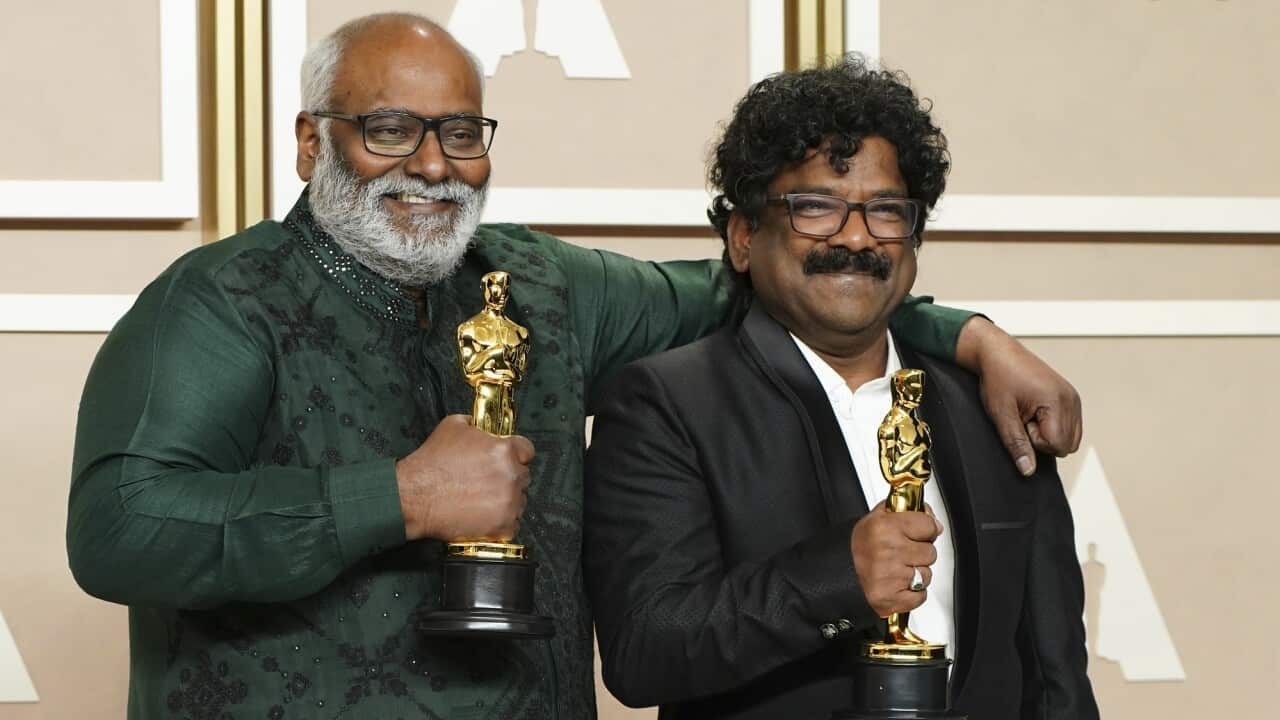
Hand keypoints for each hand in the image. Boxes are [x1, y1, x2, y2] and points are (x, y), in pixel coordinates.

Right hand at [396, 414, 533, 541]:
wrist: (414, 496)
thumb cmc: (431, 463)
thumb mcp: (453, 426)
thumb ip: (475, 424)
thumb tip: (481, 425)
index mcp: (504, 449)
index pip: (527, 451)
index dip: (517, 455)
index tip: (509, 460)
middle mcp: (511, 475)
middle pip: (523, 476)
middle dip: (509, 478)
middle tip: (487, 482)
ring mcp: (509, 502)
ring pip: (520, 501)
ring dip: (507, 500)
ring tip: (482, 500)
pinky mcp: (503, 526)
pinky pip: (514, 524)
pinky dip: (502, 522)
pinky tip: (484, 516)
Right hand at [851, 501, 942, 617]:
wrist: (834, 572)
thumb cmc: (856, 547)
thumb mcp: (876, 517)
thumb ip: (906, 512)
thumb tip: (934, 521)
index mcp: (884, 527)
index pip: (928, 525)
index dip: (926, 529)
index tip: (920, 532)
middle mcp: (888, 551)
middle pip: (930, 552)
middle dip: (920, 552)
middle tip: (902, 552)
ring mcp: (890, 576)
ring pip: (927, 575)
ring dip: (916, 573)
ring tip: (897, 568)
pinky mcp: (891, 598)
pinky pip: (920, 595)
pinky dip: (912, 593)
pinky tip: (898, 583)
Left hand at [955, 317, 1081, 474]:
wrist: (997, 353)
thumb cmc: (998, 378)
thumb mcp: (1001, 415)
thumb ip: (1016, 444)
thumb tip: (1028, 471)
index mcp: (1058, 400)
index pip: (1058, 445)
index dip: (1035, 441)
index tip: (1021, 421)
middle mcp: (1071, 399)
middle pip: (1067, 445)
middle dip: (1043, 440)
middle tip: (1023, 418)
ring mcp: (1073, 397)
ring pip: (1070, 438)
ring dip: (1048, 433)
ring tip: (1028, 414)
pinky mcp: (1070, 397)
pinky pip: (1069, 427)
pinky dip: (1052, 426)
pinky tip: (1034, 412)